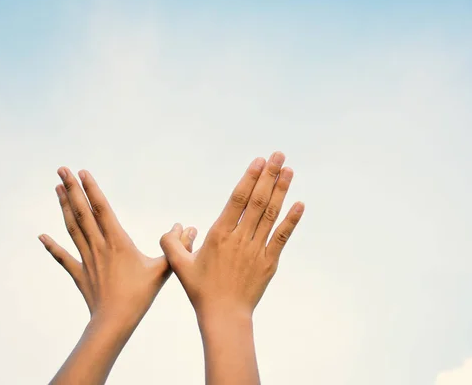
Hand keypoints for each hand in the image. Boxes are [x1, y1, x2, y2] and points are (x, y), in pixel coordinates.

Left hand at [39, 167, 171, 326]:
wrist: (114, 321)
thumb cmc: (140, 295)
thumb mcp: (163, 269)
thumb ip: (176, 247)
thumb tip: (188, 227)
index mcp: (118, 242)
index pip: (101, 209)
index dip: (92, 189)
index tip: (82, 172)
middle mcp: (98, 246)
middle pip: (82, 212)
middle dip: (72, 189)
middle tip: (61, 169)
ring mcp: (86, 259)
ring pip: (72, 228)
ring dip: (64, 207)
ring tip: (56, 188)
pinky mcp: (80, 273)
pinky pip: (63, 257)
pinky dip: (52, 246)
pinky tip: (42, 236)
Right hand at [160, 151, 304, 319]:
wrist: (225, 316)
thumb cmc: (201, 290)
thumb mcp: (179, 266)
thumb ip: (171, 244)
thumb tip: (175, 226)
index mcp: (219, 234)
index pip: (238, 199)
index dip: (250, 178)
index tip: (259, 161)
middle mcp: (240, 238)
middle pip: (258, 200)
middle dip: (269, 175)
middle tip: (279, 154)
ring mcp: (257, 249)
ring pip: (271, 214)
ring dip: (281, 190)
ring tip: (289, 170)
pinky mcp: (269, 261)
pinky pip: (282, 237)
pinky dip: (292, 220)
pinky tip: (300, 204)